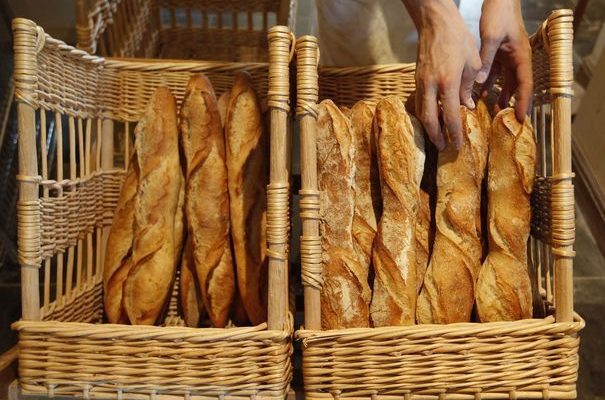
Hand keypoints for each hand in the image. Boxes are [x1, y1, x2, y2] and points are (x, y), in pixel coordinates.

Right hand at [403, 0, 480, 149]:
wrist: (435, 23)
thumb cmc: (458, 39)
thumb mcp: (471, 63)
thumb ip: (468, 88)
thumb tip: (467, 106)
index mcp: (448, 82)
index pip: (450, 115)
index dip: (454, 133)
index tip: (457, 146)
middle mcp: (431, 85)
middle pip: (429, 119)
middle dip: (435, 136)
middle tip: (443, 147)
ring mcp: (420, 82)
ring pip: (420, 112)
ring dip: (428, 127)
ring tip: (436, 136)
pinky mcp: (416, 78)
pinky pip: (418, 101)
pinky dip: (424, 113)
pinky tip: (431, 117)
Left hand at [476, 0, 532, 120]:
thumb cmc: (499, 14)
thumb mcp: (492, 38)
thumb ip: (486, 60)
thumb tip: (481, 83)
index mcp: (521, 56)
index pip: (525, 85)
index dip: (523, 103)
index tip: (520, 118)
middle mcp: (518, 59)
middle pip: (518, 87)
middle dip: (514, 104)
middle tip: (508, 122)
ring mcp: (509, 57)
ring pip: (507, 82)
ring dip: (501, 96)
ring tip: (494, 113)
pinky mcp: (500, 54)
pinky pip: (496, 74)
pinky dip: (490, 85)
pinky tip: (481, 95)